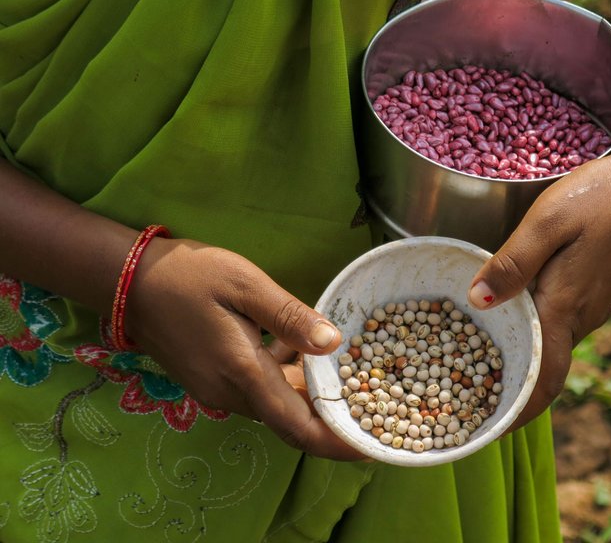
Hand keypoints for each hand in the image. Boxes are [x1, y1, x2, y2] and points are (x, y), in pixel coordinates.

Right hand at [125, 237, 363, 459]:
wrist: (128, 282)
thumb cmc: (188, 276)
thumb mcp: (244, 285)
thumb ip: (289, 317)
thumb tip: (333, 343)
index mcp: (242, 373)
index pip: (299, 427)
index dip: (337, 441)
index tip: (372, 444)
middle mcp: (230, 394)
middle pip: (291, 419)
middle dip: (330, 414)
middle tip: (371, 397)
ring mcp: (217, 390)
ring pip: (275, 404)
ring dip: (307, 392)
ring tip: (343, 367)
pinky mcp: (210, 381)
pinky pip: (257, 390)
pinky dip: (284, 377)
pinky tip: (296, 347)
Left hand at [467, 153, 610, 429]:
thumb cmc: (599, 198)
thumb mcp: (548, 223)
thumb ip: (512, 263)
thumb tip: (477, 301)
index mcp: (565, 307)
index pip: (543, 380)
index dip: (518, 412)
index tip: (488, 431)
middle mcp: (580, 317)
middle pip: (543, 370)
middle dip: (510, 391)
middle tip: (467, 399)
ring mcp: (591, 307)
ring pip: (549, 348)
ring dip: (519, 364)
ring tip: (474, 364)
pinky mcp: (593, 292)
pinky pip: (557, 327)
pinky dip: (530, 338)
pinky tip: (506, 323)